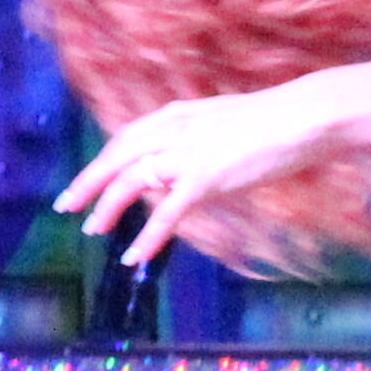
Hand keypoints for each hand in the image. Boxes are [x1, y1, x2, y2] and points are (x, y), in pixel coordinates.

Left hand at [54, 84, 337, 266]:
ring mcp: (187, 153)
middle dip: (87, 182)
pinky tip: (134, 255)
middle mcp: (172, 130)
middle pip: (115, 157)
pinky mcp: (205, 178)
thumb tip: (178, 167)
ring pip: (131, 182)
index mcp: (176, 115)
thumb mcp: (220, 124)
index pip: (126, 137)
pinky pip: (166, 213)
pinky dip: (147, 236)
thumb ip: (194, 141)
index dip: (103, 159)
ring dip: (107, 208)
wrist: (304, 116)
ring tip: (93, 230)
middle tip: (66, 205)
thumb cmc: (273, 122)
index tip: (87, 177)